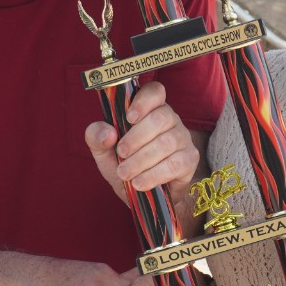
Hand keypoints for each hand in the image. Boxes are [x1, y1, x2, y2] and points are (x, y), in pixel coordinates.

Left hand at [83, 81, 198, 202]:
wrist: (141, 194)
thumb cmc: (123, 163)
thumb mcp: (102, 151)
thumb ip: (96, 137)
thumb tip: (108, 133)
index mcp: (149, 109)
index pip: (155, 92)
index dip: (143, 101)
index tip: (129, 118)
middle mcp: (170, 119)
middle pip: (160, 118)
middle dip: (136, 138)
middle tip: (121, 153)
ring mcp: (183, 138)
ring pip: (166, 143)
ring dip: (141, 160)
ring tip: (125, 173)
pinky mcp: (189, 159)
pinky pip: (175, 164)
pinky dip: (154, 175)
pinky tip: (139, 183)